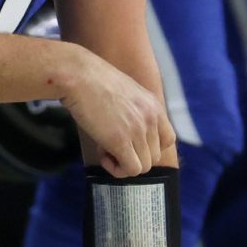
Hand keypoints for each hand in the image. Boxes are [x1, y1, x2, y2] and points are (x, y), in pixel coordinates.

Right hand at [58, 48, 174, 177]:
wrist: (79, 76)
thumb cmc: (93, 81)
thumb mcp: (125, 92)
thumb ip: (134, 110)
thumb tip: (125, 129)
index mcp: (154, 106)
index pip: (168, 140)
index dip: (148, 147)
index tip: (129, 142)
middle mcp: (152, 119)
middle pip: (154, 157)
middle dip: (132, 155)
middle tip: (110, 142)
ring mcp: (138, 131)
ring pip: (143, 166)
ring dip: (123, 163)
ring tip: (104, 146)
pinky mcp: (121, 141)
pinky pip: (131, 170)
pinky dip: (117, 169)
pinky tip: (102, 152)